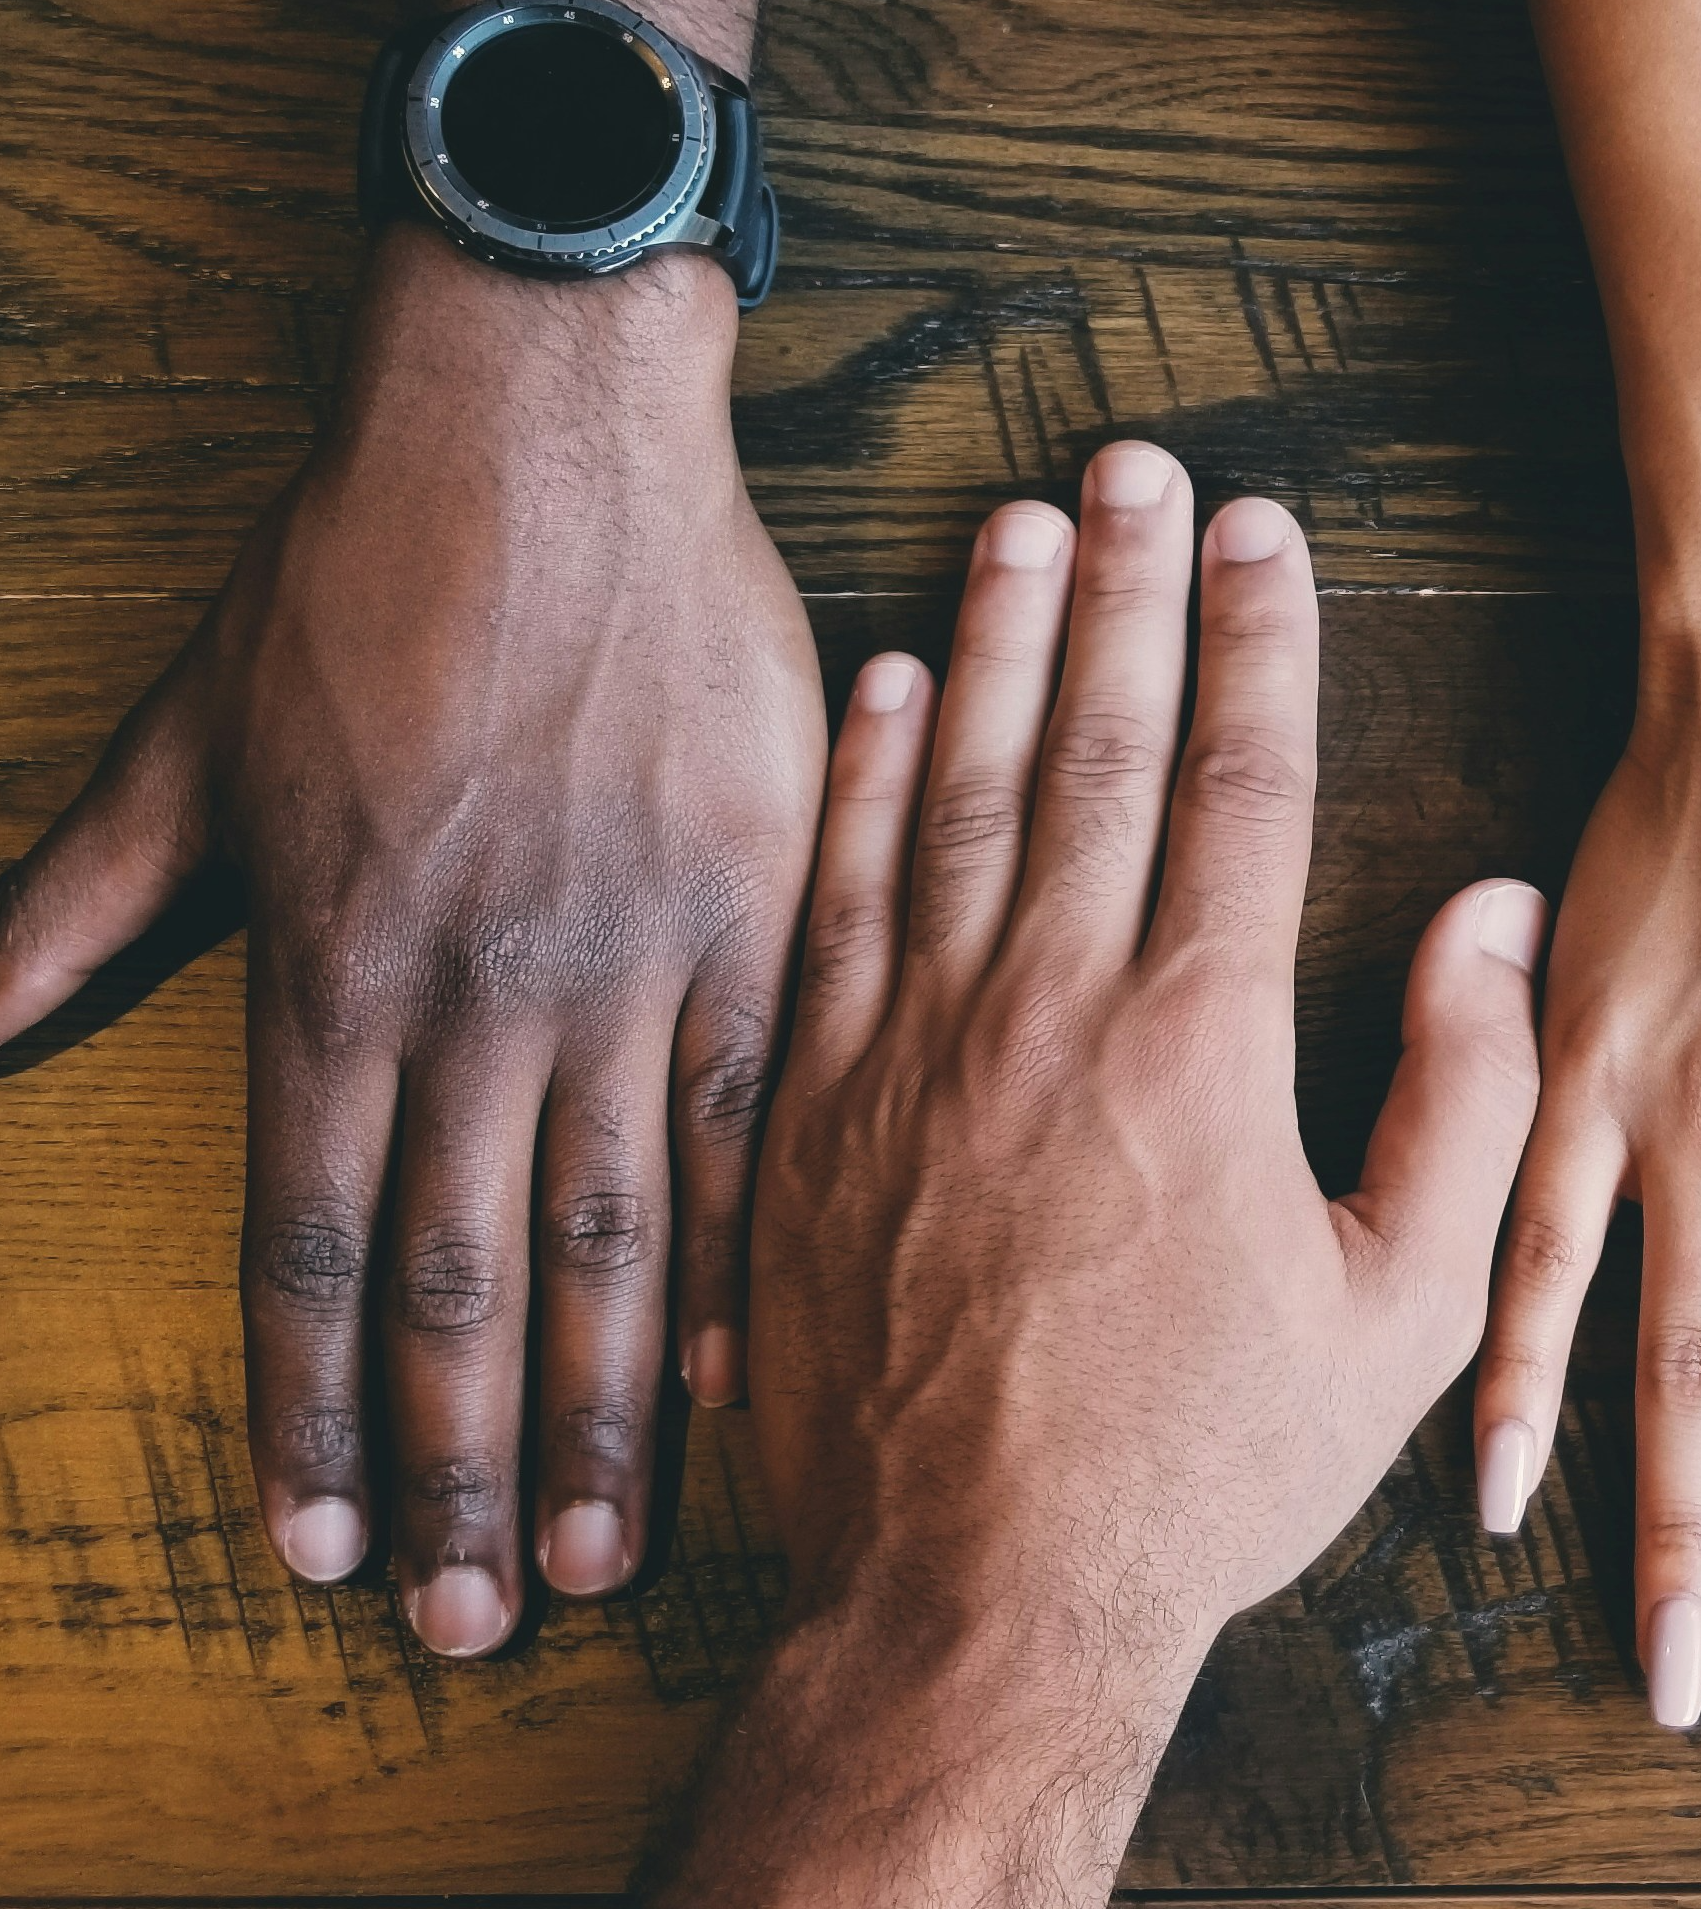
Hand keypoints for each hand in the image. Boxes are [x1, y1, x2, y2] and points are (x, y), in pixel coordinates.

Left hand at [0, 234, 821, 1649]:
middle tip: (461, 1623)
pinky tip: (737, 1379)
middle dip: (455, 1471)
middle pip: (463, 1280)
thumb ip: (81, 899)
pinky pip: (748, 1118)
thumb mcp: (187, 737)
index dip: (311, 1413)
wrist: (548, 434)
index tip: (312, 1548)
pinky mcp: (751, 913)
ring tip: (594, 1554)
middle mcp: (475, 995)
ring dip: (598, 1413)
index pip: (313, 1244)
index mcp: (333, 964)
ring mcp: (623, 962)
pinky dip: (740, 1257)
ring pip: (609, 1234)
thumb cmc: (362, 570)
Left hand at [652, 446, 1546, 1905]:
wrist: (970, 1601)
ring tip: (1021, 522)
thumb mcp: (1401, 1313)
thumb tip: (1490, 918)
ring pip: (955, 792)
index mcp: (1199, 1045)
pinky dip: (862, 781)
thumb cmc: (1202, 1469)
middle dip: (1125, 590)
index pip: (1237, 785)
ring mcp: (910, 1048)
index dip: (1258, 640)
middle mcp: (1046, 1010)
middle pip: (1091, 748)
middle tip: (1138, 466)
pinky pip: (836, 898)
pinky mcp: (809, 1105)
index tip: (1265, 531)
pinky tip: (886, 688)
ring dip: (993, 643)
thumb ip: (1465, 1099)